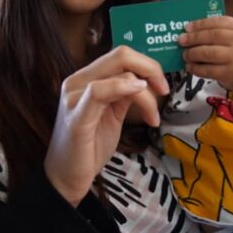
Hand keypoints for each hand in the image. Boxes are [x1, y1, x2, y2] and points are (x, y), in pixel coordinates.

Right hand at [45, 47, 167, 206]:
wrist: (67, 178)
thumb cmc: (89, 148)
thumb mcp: (112, 114)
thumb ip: (124, 94)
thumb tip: (145, 81)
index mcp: (85, 79)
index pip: (121, 56)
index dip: (148, 65)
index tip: (162, 87)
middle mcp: (77, 81)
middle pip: (120, 54)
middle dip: (151, 69)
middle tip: (164, 91)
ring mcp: (74, 96)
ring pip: (117, 70)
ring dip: (145, 91)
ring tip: (152, 116)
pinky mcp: (76, 115)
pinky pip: (98, 90)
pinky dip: (123, 87)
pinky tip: (138, 95)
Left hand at [178, 17, 232, 92]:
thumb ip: (224, 31)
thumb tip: (194, 30)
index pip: (218, 22)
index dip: (200, 23)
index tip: (187, 27)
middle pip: (211, 36)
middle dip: (193, 38)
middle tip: (181, 40)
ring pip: (208, 53)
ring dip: (192, 53)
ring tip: (185, 55)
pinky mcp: (230, 74)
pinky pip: (208, 70)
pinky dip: (196, 68)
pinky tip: (190, 67)